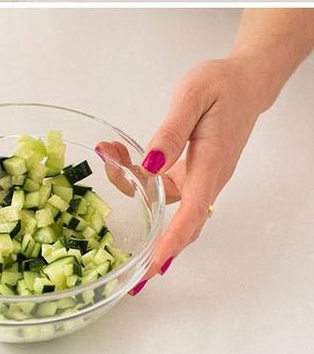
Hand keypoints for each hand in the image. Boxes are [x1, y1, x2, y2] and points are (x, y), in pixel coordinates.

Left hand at [126, 56, 264, 294]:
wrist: (244, 81)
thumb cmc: (221, 86)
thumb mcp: (191, 98)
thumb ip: (171, 132)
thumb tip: (152, 163)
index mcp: (211, 165)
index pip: (191, 214)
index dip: (170, 244)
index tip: (153, 269)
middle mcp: (208, 178)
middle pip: (180, 223)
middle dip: (153, 246)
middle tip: (127, 271)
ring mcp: (200, 176)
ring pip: (164, 201)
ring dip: (133, 190)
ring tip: (109, 157)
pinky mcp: (191, 169)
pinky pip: (162, 185)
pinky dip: (138, 175)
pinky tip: (119, 154)